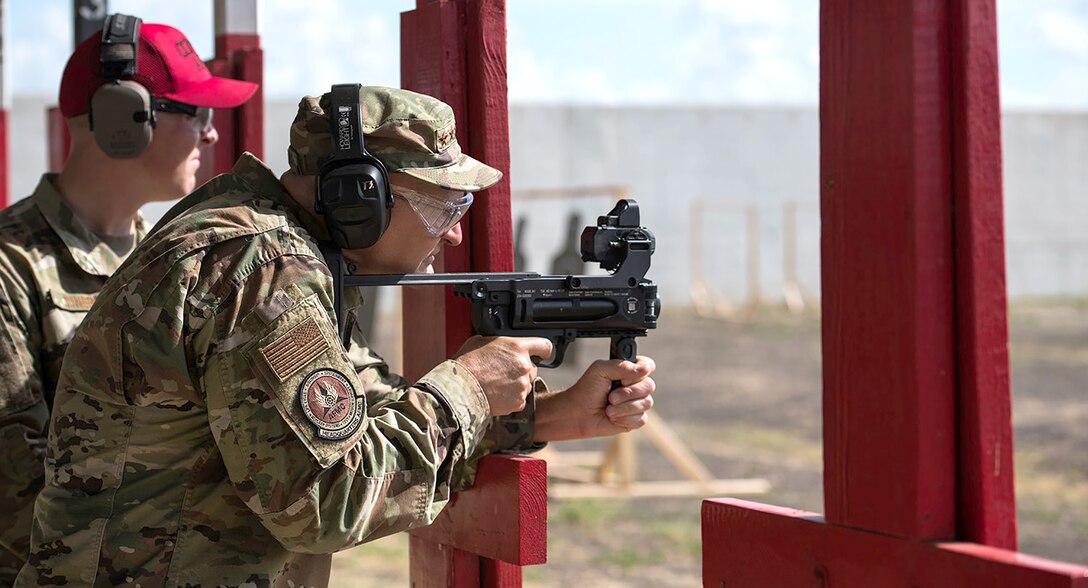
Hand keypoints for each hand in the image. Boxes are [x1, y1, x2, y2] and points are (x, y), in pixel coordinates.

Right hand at [452, 335, 553, 416]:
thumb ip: (499, 343)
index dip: (542, 350)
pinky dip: (511, 399)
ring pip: (525, 384)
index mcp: (517, 347)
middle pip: (533, 368)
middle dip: (521, 370)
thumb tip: (501, 344)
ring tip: (496, 384)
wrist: (459, 389)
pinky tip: (496, 394)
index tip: (540, 354)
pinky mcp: (518, 402)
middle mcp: (524, 366)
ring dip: (515, 385)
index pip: (544, 346)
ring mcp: (522, 385)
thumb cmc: (466, 365)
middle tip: (504, 372)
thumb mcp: (481, 341)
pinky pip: (519, 399)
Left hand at [533, 356, 655, 441]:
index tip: (625, 378)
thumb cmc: (586, 390)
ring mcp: (636, 403)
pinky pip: (641, 419)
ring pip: (646, 403)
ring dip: (624, 407)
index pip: (648, 366)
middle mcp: (635, 386)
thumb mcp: (600, 370)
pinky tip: (613, 417)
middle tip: (611, 397)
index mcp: (629, 371)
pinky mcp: (635, 419)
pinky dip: (625, 419)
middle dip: (628, 393)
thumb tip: (644, 369)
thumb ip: (621, 366)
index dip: (641, 372)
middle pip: (649, 386)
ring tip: (609, 408)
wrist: (577, 413)